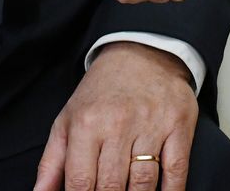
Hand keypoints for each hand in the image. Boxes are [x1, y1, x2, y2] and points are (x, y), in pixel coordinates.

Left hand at [34, 42, 197, 190]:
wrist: (143, 52)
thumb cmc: (102, 92)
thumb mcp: (67, 120)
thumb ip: (51, 163)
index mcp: (86, 124)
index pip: (80, 183)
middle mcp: (118, 124)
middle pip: (112, 186)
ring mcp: (151, 125)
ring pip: (144, 182)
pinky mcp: (178, 126)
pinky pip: (177, 170)